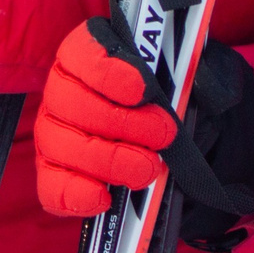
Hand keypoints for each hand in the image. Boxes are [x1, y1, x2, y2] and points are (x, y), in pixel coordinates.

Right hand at [32, 21, 253, 245]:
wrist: (161, 132)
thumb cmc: (160, 97)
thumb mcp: (175, 74)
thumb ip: (181, 73)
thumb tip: (201, 85)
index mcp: (85, 54)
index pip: (83, 54)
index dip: (109, 73)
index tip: (142, 89)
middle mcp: (61, 90)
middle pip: (72, 104)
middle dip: (122, 123)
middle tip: (163, 134)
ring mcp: (53, 132)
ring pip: (61, 145)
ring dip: (108, 161)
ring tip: (147, 170)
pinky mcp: (53, 172)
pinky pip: (51, 187)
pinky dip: (75, 194)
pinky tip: (104, 198)